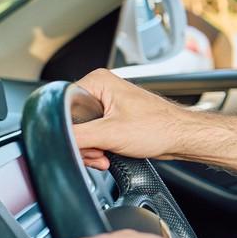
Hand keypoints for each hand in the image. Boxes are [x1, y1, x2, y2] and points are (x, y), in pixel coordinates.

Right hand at [73, 68, 191, 169]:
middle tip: (98, 153)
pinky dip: (98, 150)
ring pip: (82, 132)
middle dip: (83, 144)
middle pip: (71, 123)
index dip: (69, 131)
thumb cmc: (159, 128)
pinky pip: (94, 136)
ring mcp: (107, 105)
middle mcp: (101, 90)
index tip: (83, 144)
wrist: (181, 138)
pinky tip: (108, 156)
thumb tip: (55, 141)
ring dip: (91, 150)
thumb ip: (77, 137)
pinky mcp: (113, 119)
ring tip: (105, 156)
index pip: (62, 107)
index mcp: (97, 82)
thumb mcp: (110, 134)